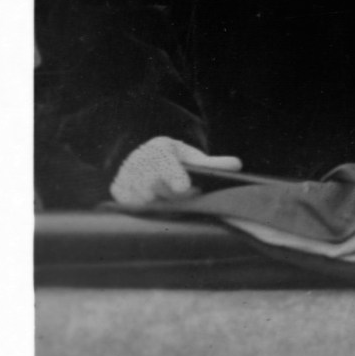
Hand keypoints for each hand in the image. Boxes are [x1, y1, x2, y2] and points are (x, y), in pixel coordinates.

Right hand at [109, 136, 240, 208]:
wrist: (145, 158)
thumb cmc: (175, 160)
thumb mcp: (192, 158)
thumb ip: (213, 163)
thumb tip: (237, 165)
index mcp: (159, 148)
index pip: (165, 163)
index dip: (174, 175)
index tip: (184, 187)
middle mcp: (138, 159)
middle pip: (152, 183)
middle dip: (168, 195)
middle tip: (183, 199)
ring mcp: (125, 173)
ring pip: (139, 196)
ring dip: (156, 204)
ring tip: (168, 203)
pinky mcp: (117, 188)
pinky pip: (128, 203)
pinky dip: (142, 207)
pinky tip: (152, 204)